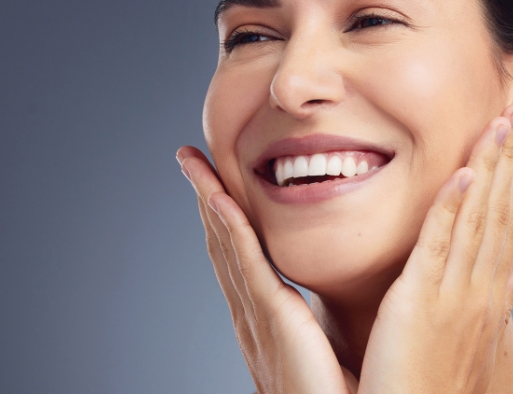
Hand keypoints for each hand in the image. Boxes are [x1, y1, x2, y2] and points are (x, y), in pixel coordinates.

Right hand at [176, 147, 356, 393]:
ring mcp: (256, 316)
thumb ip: (312, 326)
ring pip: (227, 245)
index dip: (222, 217)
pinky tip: (220, 200)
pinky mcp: (274, 319)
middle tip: (190, 159)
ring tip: (194, 164)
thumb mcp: (318, 352)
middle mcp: (250, 315)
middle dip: (206, 198)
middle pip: (222, 243)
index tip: (214, 183)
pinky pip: (248, 265)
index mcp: (262, 320)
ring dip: (210, 200)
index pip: (237, 256)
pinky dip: (232, 230)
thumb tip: (321, 312)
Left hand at [357, 104, 512, 392]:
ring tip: (500, 124)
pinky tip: (462, 172)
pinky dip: (452, 207)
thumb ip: (500, 300)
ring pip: (478, 219)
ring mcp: (454, 294)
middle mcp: (480, 290)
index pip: (507, 224)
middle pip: (500, 212)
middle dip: (509, 161)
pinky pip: (439, 244)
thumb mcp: (478, 340)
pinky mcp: (420, 301)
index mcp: (488, 296)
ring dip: (490, 168)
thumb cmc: (440, 389)